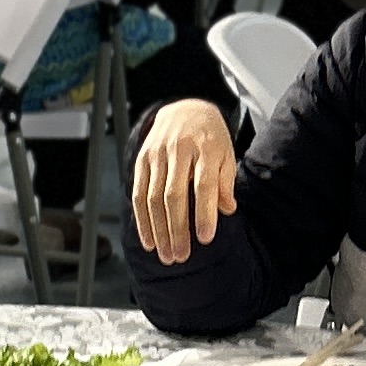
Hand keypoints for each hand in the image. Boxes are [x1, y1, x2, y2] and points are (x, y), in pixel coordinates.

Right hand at [129, 100, 239, 262]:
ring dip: (159, 230)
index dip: (204, 213)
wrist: (186, 109)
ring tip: (167, 255)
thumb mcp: (226, 155)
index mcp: (206, 148)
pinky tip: (149, 241)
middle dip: (176, 229)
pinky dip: (142, 220)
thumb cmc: (211, 139)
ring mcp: (157, 154)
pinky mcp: (142, 159)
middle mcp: (179, 150)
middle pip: (174, 195)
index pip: (204, 185)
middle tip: (181, 256)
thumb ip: (225, 182)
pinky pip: (139, 193)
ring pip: (153, 197)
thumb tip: (227, 210)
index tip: (205, 239)